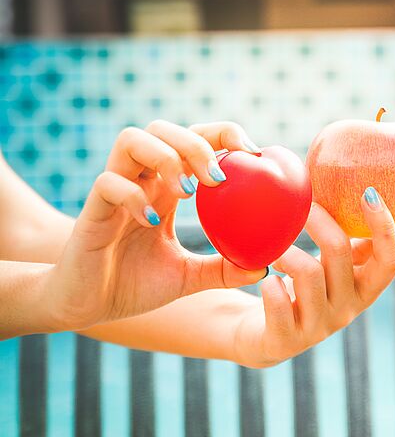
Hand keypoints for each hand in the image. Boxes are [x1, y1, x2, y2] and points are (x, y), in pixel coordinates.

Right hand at [44, 120, 267, 330]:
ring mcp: (115, 192)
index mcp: (165, 188)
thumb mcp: (189, 277)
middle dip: (196, 143)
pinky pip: (108, 183)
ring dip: (166, 157)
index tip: (254, 153)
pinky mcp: (91, 211)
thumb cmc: (135, 285)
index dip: (223, 135)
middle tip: (217, 179)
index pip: (194, 139)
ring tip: (186, 191)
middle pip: (163, 129)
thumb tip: (264, 265)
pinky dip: (135, 195)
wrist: (88, 308)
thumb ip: (224, 269)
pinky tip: (153, 221)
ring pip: (132, 139)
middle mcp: (140, 181)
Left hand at [231, 188, 394, 366]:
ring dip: (286, 251)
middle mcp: (348, 310)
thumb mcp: (329, 266)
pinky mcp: (286, 340)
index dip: (385, 228)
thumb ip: (347, 241)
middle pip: (340, 254)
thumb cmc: (299, 289)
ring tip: (273, 250)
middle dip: (318, 221)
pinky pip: (278, 304)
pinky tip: (266, 280)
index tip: (369, 192)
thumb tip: (359, 190)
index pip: (391, 261)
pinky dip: (270, 285)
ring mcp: (318, 328)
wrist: (261, 337)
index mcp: (364, 289)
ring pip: (308, 273)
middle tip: (301, 205)